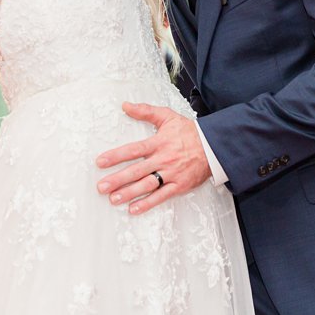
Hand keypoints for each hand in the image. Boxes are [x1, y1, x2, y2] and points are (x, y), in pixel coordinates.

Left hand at [95, 103, 210, 214]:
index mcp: (159, 143)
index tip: (101, 162)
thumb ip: (145, 111)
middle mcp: (163, 159)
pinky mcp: (179, 186)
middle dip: (118, 179)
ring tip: (113, 199)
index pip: (133, 150)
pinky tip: (134, 209)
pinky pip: (161, 196)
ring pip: (147, 185)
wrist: (214, 146)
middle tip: (101, 186)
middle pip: (137, 171)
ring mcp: (171, 174)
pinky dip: (147, 203)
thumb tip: (126, 106)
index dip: (116, 156)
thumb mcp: (167, 117)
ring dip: (129, 193)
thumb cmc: (189, 132)